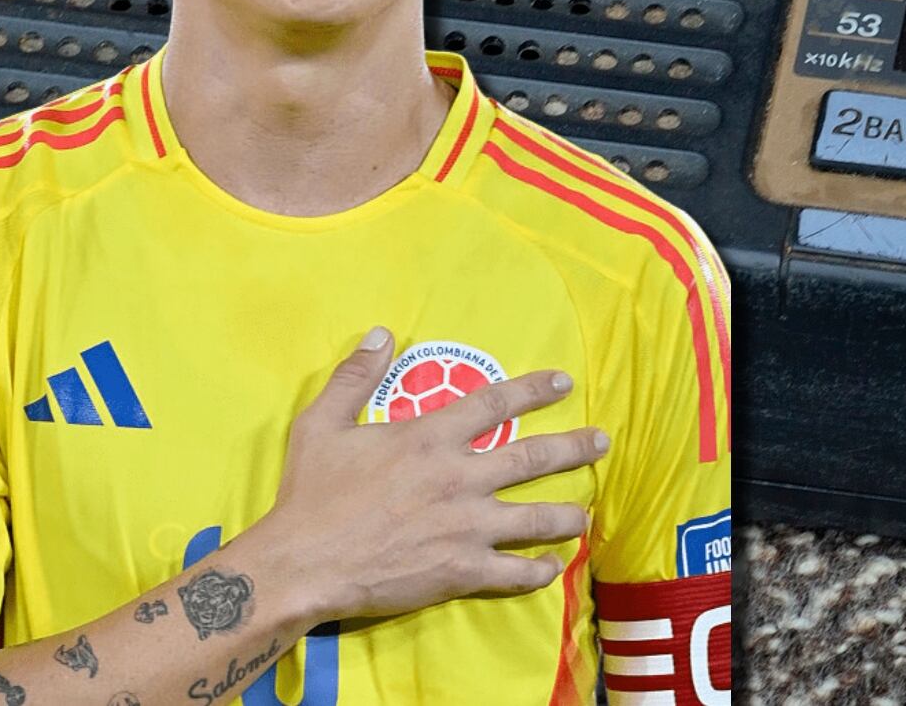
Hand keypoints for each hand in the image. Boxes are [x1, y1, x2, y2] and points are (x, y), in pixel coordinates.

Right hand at [260, 328, 607, 620]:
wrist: (302, 565)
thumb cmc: (311, 495)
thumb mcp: (322, 424)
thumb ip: (355, 376)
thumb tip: (381, 333)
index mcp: (430, 437)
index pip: (495, 403)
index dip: (534, 389)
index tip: (564, 382)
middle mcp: (459, 478)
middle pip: (532, 458)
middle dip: (574, 448)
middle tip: (604, 442)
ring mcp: (465, 527)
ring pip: (534, 518)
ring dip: (566, 516)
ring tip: (586, 515)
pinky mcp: (460, 570)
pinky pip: (512, 572)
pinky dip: (537, 571)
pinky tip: (553, 569)